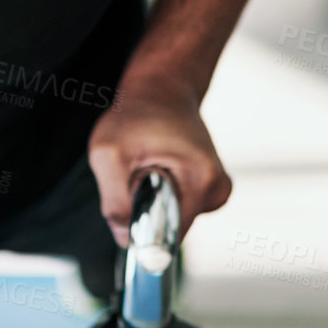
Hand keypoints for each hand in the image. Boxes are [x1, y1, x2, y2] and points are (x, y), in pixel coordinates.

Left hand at [87, 78, 231, 245]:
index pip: (173, 234)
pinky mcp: (208, 185)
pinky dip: (161, 192)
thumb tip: (125, 239)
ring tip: (145, 164)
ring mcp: (216, 188)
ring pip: (173, 217)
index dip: (145, 234)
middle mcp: (218, 188)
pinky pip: (178, 205)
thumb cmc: (136, 114)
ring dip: (152, 200)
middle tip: (134, 174)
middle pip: (172, 227)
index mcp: (203, 181)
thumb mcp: (109, 155)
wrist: (160, 88)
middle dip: (146, 211)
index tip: (128, 219)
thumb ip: (115, 202)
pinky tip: (156, 166)